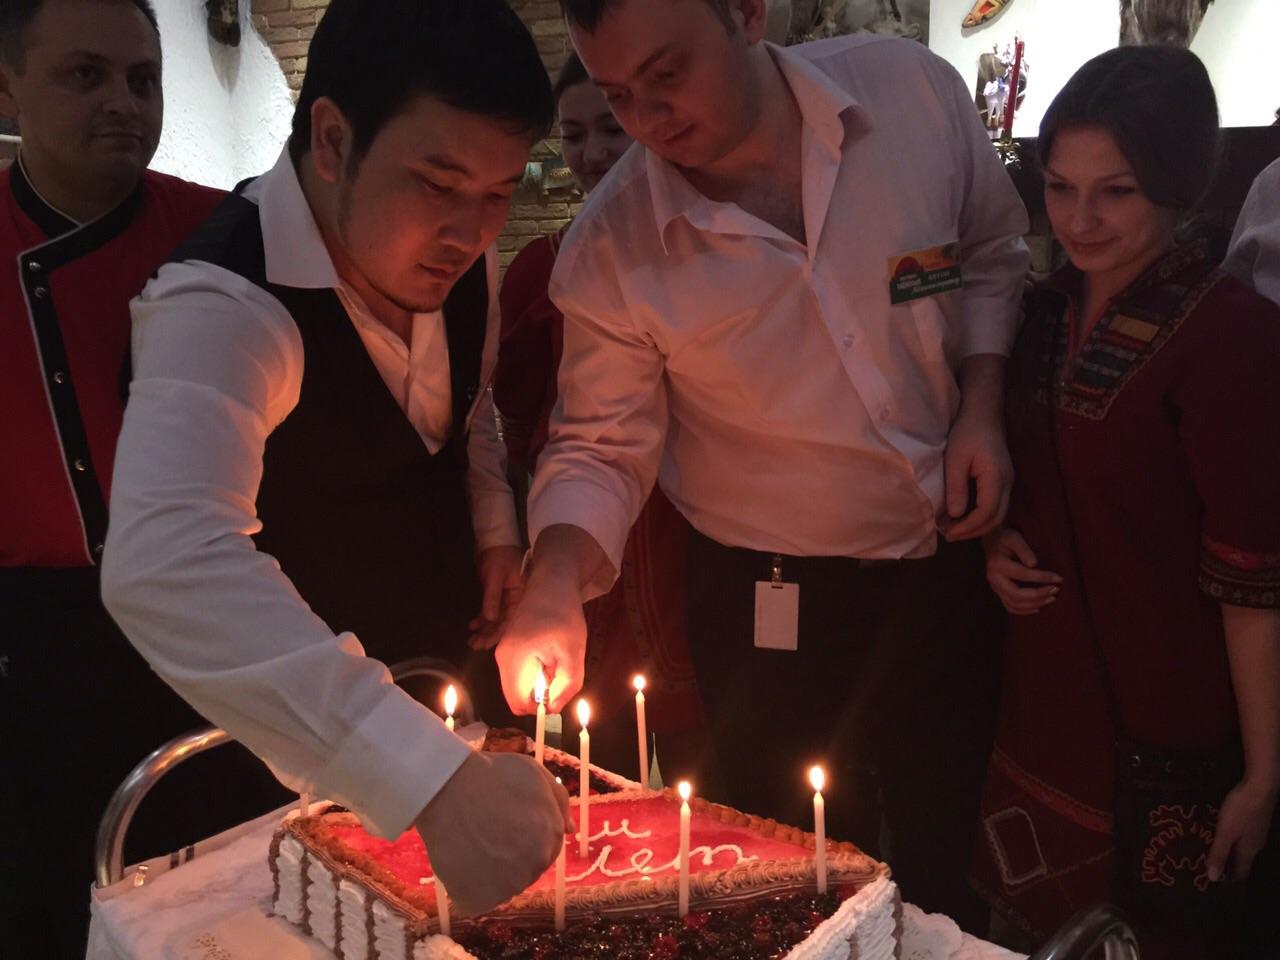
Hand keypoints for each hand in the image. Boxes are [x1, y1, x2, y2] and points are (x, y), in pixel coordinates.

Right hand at [416, 751, 572, 915]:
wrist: (446, 787)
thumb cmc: (491, 774)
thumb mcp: (535, 774)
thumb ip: (558, 801)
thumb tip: (569, 830)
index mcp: (551, 838)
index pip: (545, 849)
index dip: (523, 837)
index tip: (503, 824)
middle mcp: (535, 866)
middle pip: (526, 870)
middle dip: (509, 856)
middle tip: (485, 833)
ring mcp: (507, 886)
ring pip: (502, 887)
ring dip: (490, 874)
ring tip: (471, 845)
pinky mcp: (478, 899)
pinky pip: (476, 900)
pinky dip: (468, 888)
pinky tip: (460, 862)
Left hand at [469, 546, 524, 650]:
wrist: (495, 541)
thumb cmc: (499, 556)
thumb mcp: (495, 575)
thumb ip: (492, 597)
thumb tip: (491, 619)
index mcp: (522, 596)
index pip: (512, 620)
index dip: (499, 633)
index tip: (485, 643)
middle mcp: (516, 600)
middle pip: (504, 623)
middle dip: (489, 635)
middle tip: (474, 645)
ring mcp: (507, 599)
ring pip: (496, 620)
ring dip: (484, 630)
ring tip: (471, 640)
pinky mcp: (497, 596)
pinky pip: (491, 611)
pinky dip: (481, 619)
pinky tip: (472, 625)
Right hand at [494, 571, 585, 714]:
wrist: (551, 584)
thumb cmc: (565, 616)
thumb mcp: (574, 653)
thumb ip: (566, 686)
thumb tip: (553, 709)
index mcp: (514, 660)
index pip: (518, 704)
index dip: (540, 706)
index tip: (558, 686)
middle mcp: (501, 658)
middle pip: (517, 696)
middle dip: (540, 692)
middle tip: (557, 667)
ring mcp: (501, 652)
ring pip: (519, 684)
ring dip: (539, 680)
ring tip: (553, 657)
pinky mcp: (506, 647)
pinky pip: (518, 672)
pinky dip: (534, 670)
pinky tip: (547, 652)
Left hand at [942, 409, 1013, 540]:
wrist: (983, 414)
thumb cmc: (967, 433)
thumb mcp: (955, 459)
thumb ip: (956, 488)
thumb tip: (955, 516)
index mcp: (996, 478)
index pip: (987, 512)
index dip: (969, 527)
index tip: (949, 532)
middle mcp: (1007, 483)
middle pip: (996, 518)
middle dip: (974, 531)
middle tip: (950, 536)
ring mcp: (1007, 482)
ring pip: (998, 514)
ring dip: (978, 525)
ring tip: (954, 529)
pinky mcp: (1002, 480)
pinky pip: (995, 505)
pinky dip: (981, 516)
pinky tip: (964, 516)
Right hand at [984, 527, 1060, 614]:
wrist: (991, 541)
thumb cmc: (1005, 538)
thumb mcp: (1014, 538)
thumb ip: (1024, 550)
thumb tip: (1034, 564)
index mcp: (997, 565)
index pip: (1023, 575)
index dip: (1042, 577)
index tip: (1059, 578)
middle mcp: (994, 579)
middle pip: (1017, 595)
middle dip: (1038, 595)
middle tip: (1056, 590)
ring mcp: (995, 587)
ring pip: (1014, 604)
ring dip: (1034, 604)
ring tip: (1051, 598)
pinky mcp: (998, 592)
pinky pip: (1010, 607)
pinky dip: (1024, 611)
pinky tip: (1037, 607)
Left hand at [1207, 778, 1278, 881]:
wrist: (1261, 786)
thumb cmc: (1241, 810)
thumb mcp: (1225, 832)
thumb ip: (1219, 853)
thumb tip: (1213, 878)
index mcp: (1248, 851)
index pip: (1240, 873)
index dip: (1229, 880)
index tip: (1215, 884)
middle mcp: (1255, 845)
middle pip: (1241, 861)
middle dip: (1227, 866)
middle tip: (1209, 867)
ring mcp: (1257, 832)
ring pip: (1243, 848)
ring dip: (1229, 851)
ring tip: (1213, 851)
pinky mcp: (1256, 820)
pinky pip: (1243, 836)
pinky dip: (1232, 839)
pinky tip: (1224, 833)